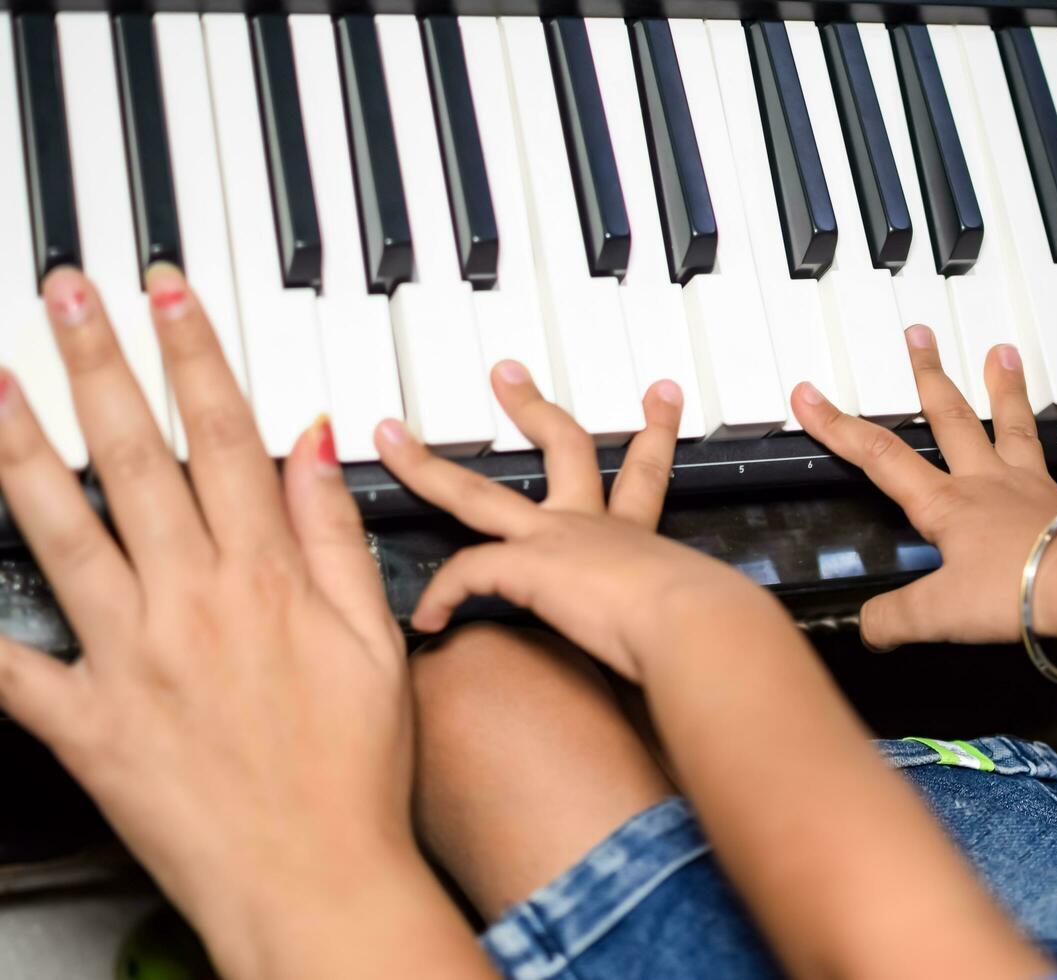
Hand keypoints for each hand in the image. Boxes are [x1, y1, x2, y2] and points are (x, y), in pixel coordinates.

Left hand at [0, 267, 478, 978]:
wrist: (316, 879)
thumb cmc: (353, 769)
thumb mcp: (375, 640)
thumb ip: (334, 536)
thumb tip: (312, 447)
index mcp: (265, 578)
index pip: (222, 435)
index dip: (192, 352)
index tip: (166, 292)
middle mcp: (190, 602)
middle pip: (134, 457)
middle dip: (98, 362)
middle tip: (66, 294)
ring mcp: (129, 659)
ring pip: (61, 529)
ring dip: (23, 446)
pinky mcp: (86, 723)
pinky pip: (12, 664)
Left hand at [375, 364, 769, 681]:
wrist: (695, 625)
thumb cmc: (704, 625)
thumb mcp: (700, 606)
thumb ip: (691, 609)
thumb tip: (722, 632)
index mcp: (634, 535)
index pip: (641, 475)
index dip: (653, 434)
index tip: (659, 396)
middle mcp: (592, 525)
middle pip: (559, 448)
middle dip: (532, 406)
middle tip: (508, 375)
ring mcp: (554, 538)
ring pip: (474, 493)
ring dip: (426, 465)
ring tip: (391, 439)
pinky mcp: (526, 565)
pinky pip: (465, 573)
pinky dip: (442, 597)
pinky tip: (430, 619)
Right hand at [791, 330, 1056, 649]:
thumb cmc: (1018, 590)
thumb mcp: (939, 615)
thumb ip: (895, 619)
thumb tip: (868, 628)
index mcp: (944, 504)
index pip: (879, 455)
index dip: (838, 425)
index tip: (812, 396)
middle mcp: (983, 482)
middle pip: (949, 416)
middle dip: (926, 374)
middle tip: (918, 336)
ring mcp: (1025, 484)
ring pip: (1007, 423)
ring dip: (1001, 386)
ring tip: (1000, 353)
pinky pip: (1044, 454)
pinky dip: (1038, 435)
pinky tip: (1040, 431)